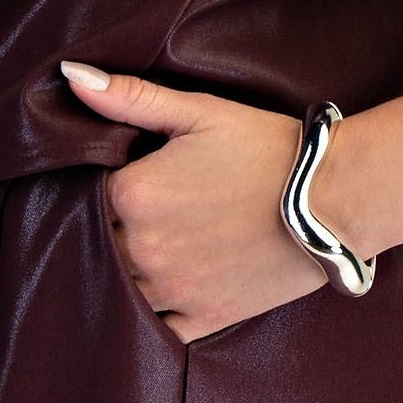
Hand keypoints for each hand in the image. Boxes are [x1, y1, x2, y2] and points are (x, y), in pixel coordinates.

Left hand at [60, 62, 329, 343]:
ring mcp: (170, 290)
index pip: (92, 190)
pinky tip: (175, 280)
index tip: (141, 169)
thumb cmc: (266, 147)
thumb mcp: (199, 111)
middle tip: (161, 202)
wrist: (332, 198)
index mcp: (135, 193)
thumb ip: (130, 97)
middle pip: (102, 239)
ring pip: (121, 284)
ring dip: (132, 264)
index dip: (115, 179)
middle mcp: (142, 247)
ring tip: (169, 236)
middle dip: (120, 222)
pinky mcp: (200, 318)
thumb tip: (71, 77)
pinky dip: (156, 308)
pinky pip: (156, 326)